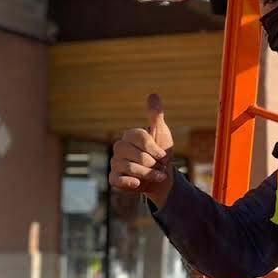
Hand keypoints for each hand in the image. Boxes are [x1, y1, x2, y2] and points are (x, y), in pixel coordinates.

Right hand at [109, 93, 174, 207]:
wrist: (160, 177)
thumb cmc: (160, 153)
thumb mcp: (161, 133)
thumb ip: (155, 116)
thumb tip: (153, 94)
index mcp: (130, 135)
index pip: (142, 139)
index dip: (156, 150)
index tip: (164, 156)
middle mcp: (119, 147)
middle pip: (139, 156)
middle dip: (154, 164)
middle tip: (160, 167)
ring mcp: (115, 162)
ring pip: (132, 169)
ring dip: (149, 175)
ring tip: (157, 176)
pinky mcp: (114, 178)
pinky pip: (118, 181)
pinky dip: (130, 183)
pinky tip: (138, 183)